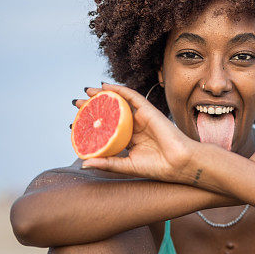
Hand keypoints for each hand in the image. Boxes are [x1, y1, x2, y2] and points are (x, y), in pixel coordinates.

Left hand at [76, 83, 197, 181]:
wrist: (178, 163)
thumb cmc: (157, 167)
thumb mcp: (126, 166)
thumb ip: (107, 163)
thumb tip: (84, 163)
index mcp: (130, 141)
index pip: (108, 130)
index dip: (93, 125)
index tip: (76, 123)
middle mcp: (135, 128)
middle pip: (111, 114)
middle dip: (93, 108)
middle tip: (77, 104)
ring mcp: (142, 118)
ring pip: (119, 103)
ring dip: (102, 96)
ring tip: (87, 92)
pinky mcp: (149, 110)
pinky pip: (132, 96)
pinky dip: (119, 89)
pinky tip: (105, 86)